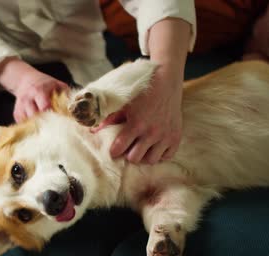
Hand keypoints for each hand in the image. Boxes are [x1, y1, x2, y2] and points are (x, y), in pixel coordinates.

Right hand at [0, 58, 67, 121]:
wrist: (24, 80)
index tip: (58, 119)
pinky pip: (23, 124)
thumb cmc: (44, 83)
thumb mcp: (56, 84)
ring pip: (28, 122)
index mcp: (39, 91)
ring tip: (44, 124)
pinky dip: (30, 126)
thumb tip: (74, 107)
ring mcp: (20, 106)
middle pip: (34, 116)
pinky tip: (36, 123)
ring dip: (36, 125)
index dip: (52, 114)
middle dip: (43, 121)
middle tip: (52, 124)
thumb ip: (65, 94)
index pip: (44, 107)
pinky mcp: (16, 113)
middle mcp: (28, 98)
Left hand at [105, 17, 190, 163]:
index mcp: (136, 124)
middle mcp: (152, 132)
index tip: (114, 149)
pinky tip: (154, 146)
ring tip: (141, 148)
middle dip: (128, 154)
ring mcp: (165, 136)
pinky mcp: (176, 137)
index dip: (114, 151)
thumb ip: (108, 119)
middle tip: (128, 147)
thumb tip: (92, 132)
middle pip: (134, 158)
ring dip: (144, 155)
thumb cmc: (142, 93)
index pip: (119, 149)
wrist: (166, 82)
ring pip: (150, 160)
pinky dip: (160, 154)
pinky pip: (166, 156)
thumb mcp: (124, 104)